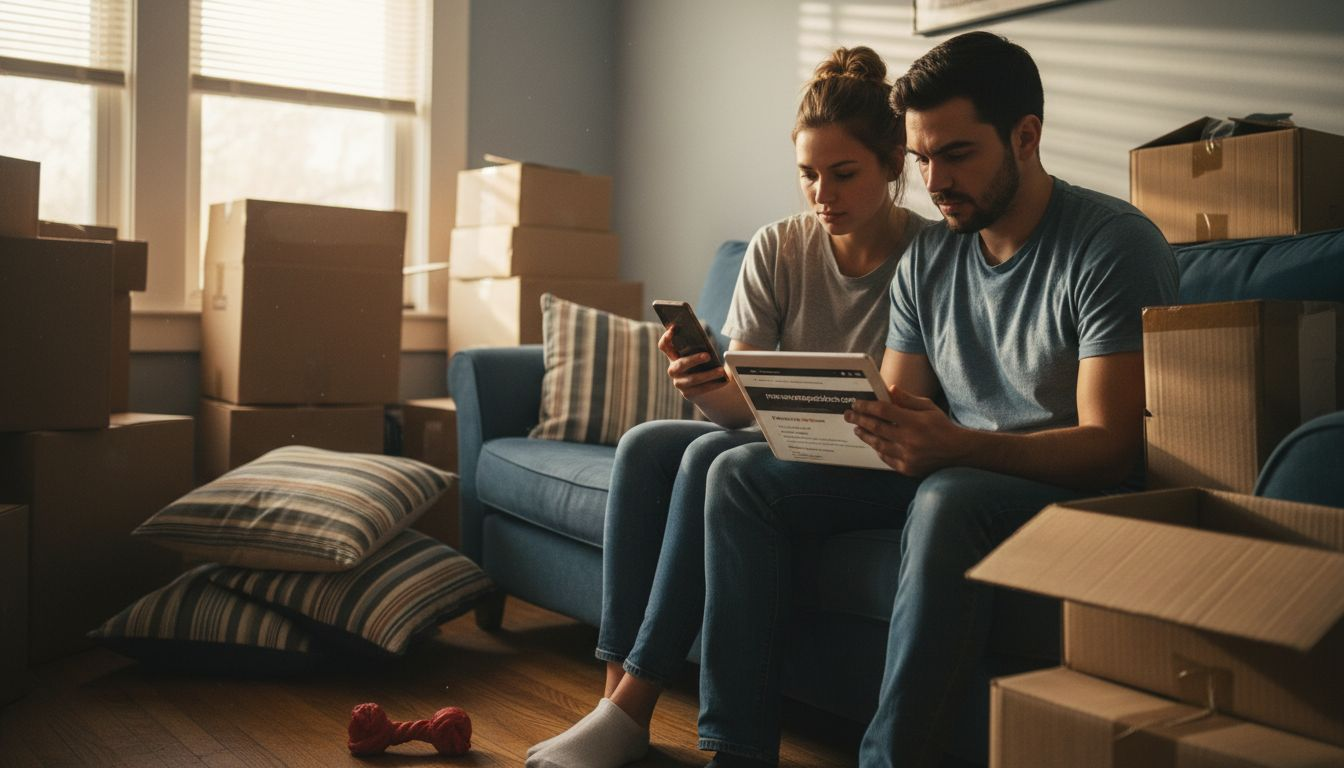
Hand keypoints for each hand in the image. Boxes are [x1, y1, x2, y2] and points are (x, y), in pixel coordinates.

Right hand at [658, 326, 728, 399]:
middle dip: (694, 360)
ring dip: (708, 375)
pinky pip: (701, 389)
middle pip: (680, 364)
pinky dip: (713, 384)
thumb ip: (699, 344)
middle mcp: (673, 369)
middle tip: (708, 356)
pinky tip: (724, 381)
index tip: (675, 328)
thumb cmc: (702, 362)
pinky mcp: (688, 393)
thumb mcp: (699, 352)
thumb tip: (713, 335)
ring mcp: (679, 382)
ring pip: (692, 379)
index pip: (664, 346)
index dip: (667, 337)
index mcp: (673, 356)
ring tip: (721, 371)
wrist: (704, 384)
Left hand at [844, 385, 966, 475]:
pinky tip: (873, 443)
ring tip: (858, 428)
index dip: (866, 406)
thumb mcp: (928, 407)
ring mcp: (907, 456)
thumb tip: (890, 389)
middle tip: (848, 415)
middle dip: (859, 419)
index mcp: (914, 422)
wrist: (958, 453)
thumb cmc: (942, 427)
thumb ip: (907, 399)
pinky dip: (878, 449)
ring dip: (865, 435)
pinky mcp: (907, 468)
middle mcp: (908, 439)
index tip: (856, 403)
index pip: (883, 411)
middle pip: (876, 427)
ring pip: (877, 444)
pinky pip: (885, 458)